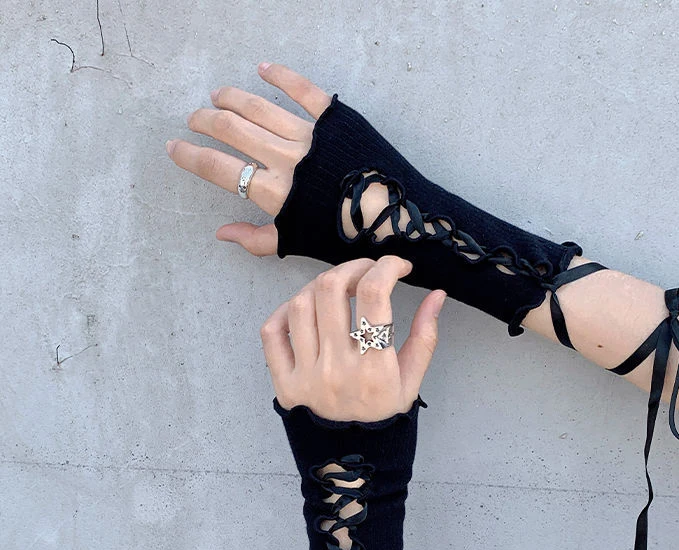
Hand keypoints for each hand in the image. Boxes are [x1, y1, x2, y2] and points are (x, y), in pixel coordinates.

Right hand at [166, 63, 331, 254]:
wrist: (397, 221)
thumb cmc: (348, 238)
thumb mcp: (299, 245)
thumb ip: (257, 239)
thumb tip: (221, 233)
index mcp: (274, 193)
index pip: (219, 170)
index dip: (191, 157)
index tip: (175, 147)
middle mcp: (286, 160)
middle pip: (232, 131)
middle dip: (206, 122)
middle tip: (195, 119)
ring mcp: (310, 136)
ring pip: (258, 108)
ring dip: (233, 98)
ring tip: (218, 95)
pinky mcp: (336, 120)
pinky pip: (302, 91)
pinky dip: (280, 76)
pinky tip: (263, 69)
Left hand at [261, 256, 445, 421]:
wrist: (351, 461)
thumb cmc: (383, 418)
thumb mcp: (412, 382)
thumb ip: (425, 336)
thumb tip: (437, 294)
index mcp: (375, 369)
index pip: (375, 296)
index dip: (386, 267)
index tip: (397, 266)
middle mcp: (337, 369)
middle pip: (332, 289)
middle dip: (352, 267)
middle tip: (366, 272)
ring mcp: (306, 376)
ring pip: (301, 304)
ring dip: (320, 285)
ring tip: (337, 290)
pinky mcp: (284, 383)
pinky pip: (272, 333)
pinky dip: (284, 311)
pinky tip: (305, 310)